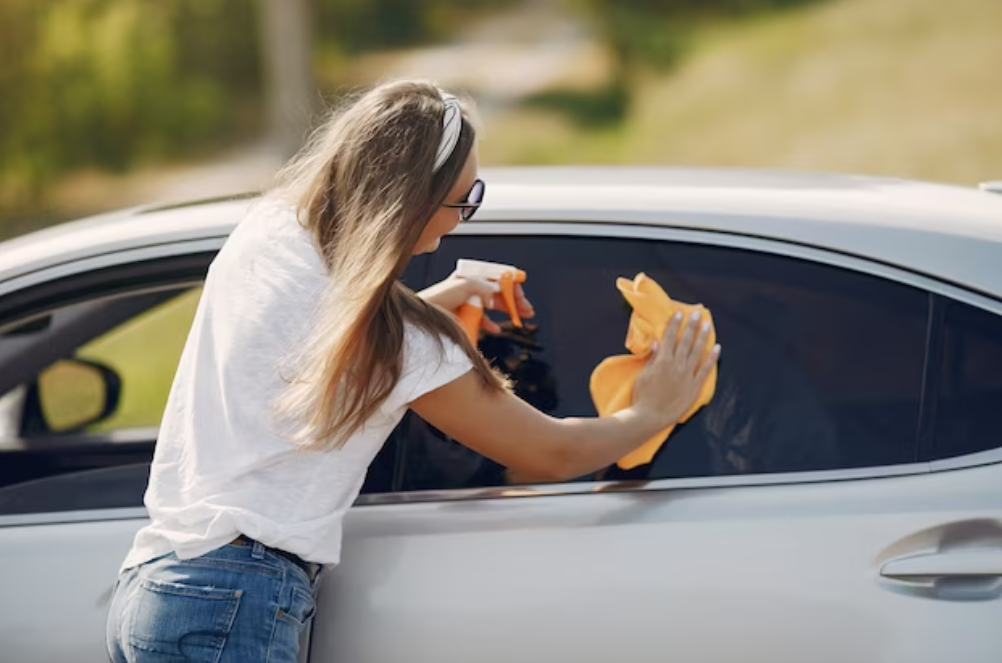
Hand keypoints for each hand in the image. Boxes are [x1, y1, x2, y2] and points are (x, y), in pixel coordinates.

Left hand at [417, 274, 534, 333]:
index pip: (496, 277)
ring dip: (508, 311)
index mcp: (470, 277)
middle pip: (499, 292)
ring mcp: (468, 303)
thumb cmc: (437, 299)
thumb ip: (484, 286)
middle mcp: (471, 289)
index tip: (521, 292)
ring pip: (494, 306)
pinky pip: (483, 321)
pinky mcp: (465, 318)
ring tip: (520, 318)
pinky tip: (497, 329)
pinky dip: (492, 325)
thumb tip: (497, 291)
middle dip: (515, 300)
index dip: (511, 283)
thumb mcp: (464, 286)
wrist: (422, 319)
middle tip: (527, 309)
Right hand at [632, 310, 719, 428]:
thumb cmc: (642, 396)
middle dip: (691, 325)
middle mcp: (677, 365)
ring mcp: (687, 376)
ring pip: (697, 352)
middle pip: (685, 341)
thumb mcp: (643, 375)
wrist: (649, 416)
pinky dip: (712, 358)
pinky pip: (705, 369)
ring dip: (703, 337)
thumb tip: (657, 343)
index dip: (674, 324)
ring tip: (707, 325)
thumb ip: (652, 358)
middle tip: (696, 313)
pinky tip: (717, 348)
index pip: (670, 338)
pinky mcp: (694, 387)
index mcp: (662, 361)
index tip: (678, 314)